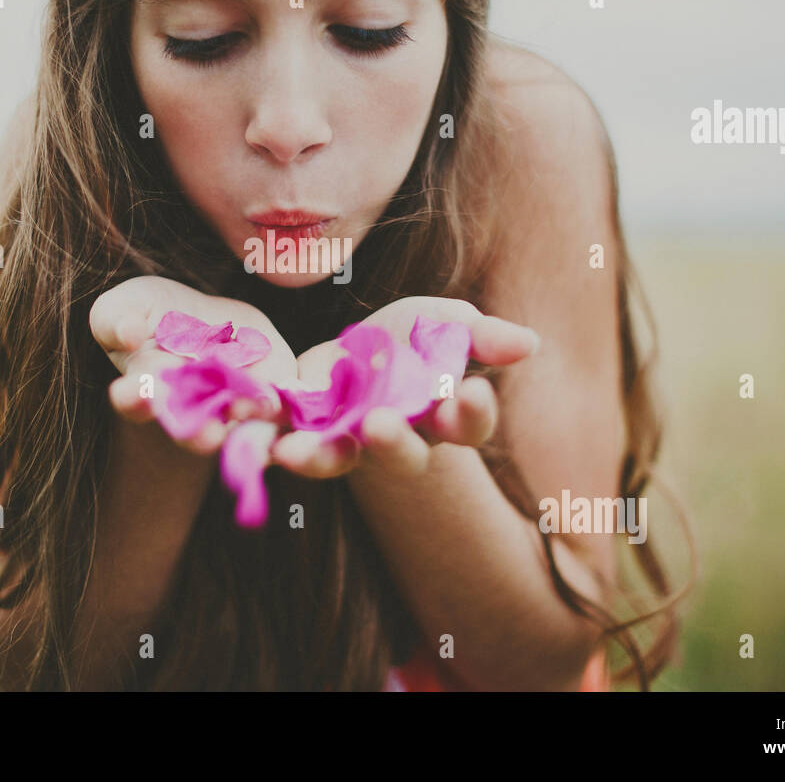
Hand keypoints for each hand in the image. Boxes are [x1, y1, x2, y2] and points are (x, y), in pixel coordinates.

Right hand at [89, 276, 296, 455]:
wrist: (207, 316)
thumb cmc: (152, 312)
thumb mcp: (126, 305)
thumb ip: (115, 319)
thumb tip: (128, 333)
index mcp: (145, 390)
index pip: (135, 399)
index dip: (134, 397)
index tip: (131, 391)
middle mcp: (188, 410)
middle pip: (191, 427)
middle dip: (198, 431)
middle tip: (206, 433)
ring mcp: (230, 407)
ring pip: (237, 426)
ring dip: (244, 424)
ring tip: (250, 413)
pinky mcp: (269, 396)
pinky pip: (278, 410)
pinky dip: (280, 409)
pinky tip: (283, 404)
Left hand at [270, 296, 538, 478]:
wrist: (343, 354)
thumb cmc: (406, 341)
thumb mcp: (443, 324)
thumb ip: (481, 335)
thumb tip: (530, 343)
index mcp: (439, 416)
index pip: (467, 424)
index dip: (473, 412)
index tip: (474, 393)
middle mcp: (395, 440)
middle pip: (403, 455)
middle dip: (394, 443)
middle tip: (384, 426)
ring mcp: (344, 440)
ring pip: (336, 459)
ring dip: (318, 458)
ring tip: (294, 452)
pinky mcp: (297, 432)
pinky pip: (283, 443)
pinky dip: (268, 443)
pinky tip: (254, 437)